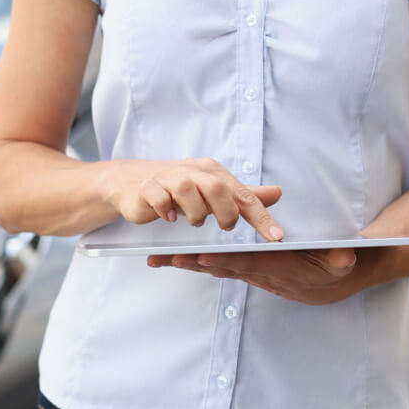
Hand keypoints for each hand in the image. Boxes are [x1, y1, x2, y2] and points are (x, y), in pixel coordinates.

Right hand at [98, 158, 284, 240]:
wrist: (132, 182)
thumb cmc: (177, 189)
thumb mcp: (213, 192)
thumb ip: (243, 196)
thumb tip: (277, 193)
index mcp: (212, 172)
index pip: (243, 194)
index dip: (261, 216)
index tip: (276, 237)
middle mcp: (192, 171)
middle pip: (216, 187)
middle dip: (225, 212)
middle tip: (225, 227)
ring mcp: (168, 178)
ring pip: (187, 189)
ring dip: (195, 211)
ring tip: (195, 222)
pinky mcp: (147, 187)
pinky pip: (158, 196)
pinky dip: (166, 208)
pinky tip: (170, 219)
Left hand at [148, 248, 359, 304]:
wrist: (328, 284)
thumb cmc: (335, 265)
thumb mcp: (343, 262)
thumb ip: (341, 259)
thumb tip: (346, 257)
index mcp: (280, 269)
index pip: (249, 263)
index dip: (226, 262)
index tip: (203, 257)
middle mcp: (260, 274)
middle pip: (222, 268)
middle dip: (194, 264)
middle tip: (167, 258)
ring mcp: (249, 273)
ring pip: (213, 268)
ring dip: (185, 264)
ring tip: (155, 258)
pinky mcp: (243, 270)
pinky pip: (214, 267)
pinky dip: (192, 262)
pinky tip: (168, 258)